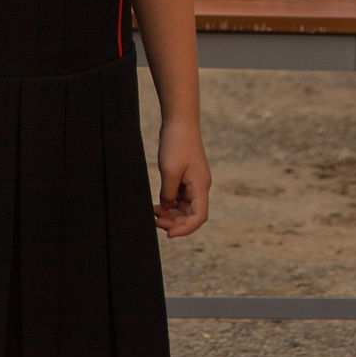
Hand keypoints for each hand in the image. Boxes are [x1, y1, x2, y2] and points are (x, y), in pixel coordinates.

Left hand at [153, 116, 211, 237]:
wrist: (180, 122)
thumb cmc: (177, 144)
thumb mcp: (170, 172)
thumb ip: (168, 194)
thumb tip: (166, 207)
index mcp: (200, 186)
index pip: (199, 217)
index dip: (185, 229)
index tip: (169, 234)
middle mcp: (199, 187)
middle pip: (191, 215)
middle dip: (175, 223)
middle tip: (156, 222)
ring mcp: (193, 183)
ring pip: (184, 208)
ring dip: (170, 215)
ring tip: (154, 214)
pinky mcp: (185, 178)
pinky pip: (179, 198)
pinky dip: (169, 205)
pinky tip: (157, 205)